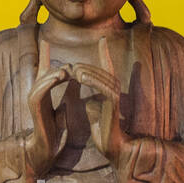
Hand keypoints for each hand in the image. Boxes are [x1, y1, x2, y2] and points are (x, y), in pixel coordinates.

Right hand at [26, 39, 67, 173]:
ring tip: (66, 69)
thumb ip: (65, 98)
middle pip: (43, 73)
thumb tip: (72, 86)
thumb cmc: (54, 133)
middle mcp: (36, 94)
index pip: (43, 70)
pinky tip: (60, 76)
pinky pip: (38, 91)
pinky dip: (48, 82)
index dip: (44, 55)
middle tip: (71, 64)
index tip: (45, 39)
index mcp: (43, 93)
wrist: (47, 150)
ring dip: (53, 73)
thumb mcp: (63, 111)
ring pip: (41, 80)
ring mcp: (33, 100)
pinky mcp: (34, 108)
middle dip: (54, 65)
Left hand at [74, 38, 129, 159]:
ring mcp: (116, 93)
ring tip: (72, 69)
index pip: (107, 65)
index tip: (103, 38)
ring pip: (100, 76)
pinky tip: (81, 77)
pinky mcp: (113, 101)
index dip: (105, 52)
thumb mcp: (91, 106)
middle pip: (99, 69)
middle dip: (82, 67)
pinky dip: (92, 80)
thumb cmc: (101, 126)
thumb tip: (81, 87)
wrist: (110, 143)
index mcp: (110, 87)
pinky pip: (103, 86)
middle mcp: (116, 87)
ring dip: (85, 71)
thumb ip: (89, 95)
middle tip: (67, 65)